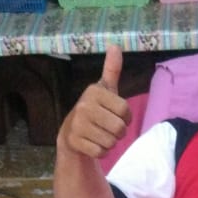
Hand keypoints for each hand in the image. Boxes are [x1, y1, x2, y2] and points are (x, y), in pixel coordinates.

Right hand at [58, 44, 130, 158]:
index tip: (116, 114)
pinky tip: (93, 143)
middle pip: (120, 128)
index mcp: (94, 91)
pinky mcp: (75, 142)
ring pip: (111, 142)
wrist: (71, 133)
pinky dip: (101, 151)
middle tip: (108, 127)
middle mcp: (84, 106)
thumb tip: (115, 45)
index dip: (126, 116)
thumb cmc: (95, 109)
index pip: (125, 110)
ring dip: (110, 142)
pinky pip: (101, 152)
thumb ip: (111, 70)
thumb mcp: (104, 89)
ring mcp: (77, 125)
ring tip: (100, 134)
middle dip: (119, 132)